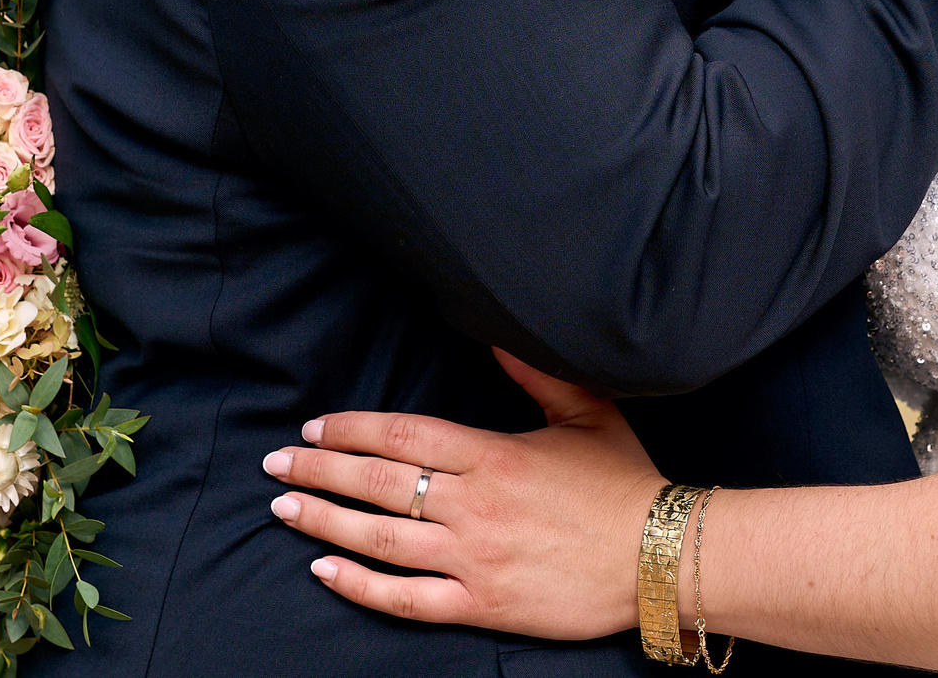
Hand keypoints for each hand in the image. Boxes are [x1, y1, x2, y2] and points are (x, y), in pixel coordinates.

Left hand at [263, 349, 663, 640]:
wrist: (662, 557)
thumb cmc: (625, 484)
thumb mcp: (586, 413)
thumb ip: (535, 373)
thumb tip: (494, 333)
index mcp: (493, 454)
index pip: (402, 435)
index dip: (350, 430)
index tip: (314, 428)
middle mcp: (473, 505)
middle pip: (377, 483)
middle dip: (318, 472)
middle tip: (275, 465)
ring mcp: (474, 557)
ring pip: (380, 539)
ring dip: (324, 522)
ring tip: (283, 511)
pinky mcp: (482, 605)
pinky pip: (406, 599)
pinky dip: (360, 586)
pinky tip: (326, 572)